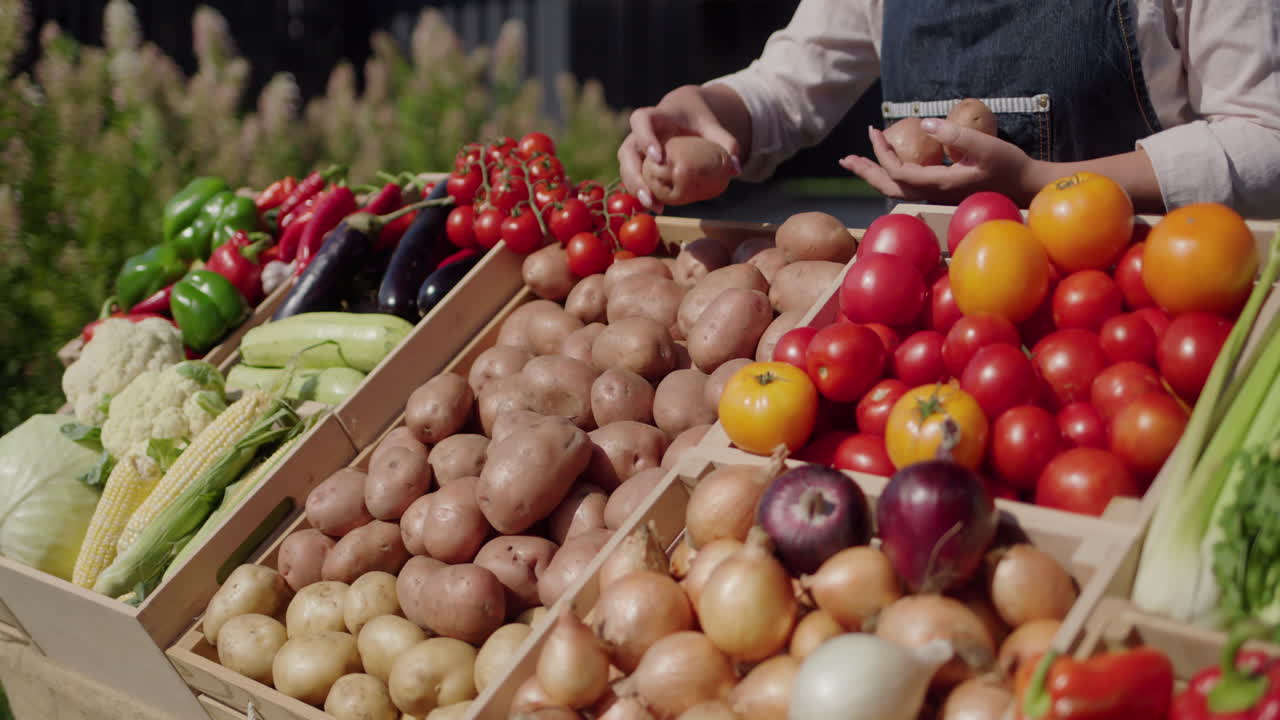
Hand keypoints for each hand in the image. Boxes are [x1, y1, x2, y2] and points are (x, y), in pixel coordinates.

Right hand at [619, 85, 741, 211]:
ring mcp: (635, 148)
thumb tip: (736, 169)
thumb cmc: (698, 120)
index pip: (641, 120)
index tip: (658, 158)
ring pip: (625, 168)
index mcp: (657, 117)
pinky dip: (641, 193)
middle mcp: (639, 132)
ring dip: (635, 189)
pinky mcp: (637, 162)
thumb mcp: (713, 127)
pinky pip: (632, 178)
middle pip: (626, 151)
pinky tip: (657, 207)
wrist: (684, 113)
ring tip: (654, 207)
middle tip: (649, 195)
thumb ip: (727, 143)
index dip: (645, 138)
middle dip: (634, 175)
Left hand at [840, 118, 1044, 204]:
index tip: (875, 131)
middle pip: (889, 187)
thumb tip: (924, 124)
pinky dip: (892, 175)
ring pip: (897, 189)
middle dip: (866, 171)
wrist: (1026, 187)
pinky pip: (909, 186)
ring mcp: (937, 195)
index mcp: (938, 184)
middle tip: (845, 159)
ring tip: (859, 163)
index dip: (882, 152)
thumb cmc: (1009, 165)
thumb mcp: (985, 145)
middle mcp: (933, 194)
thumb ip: (955, 133)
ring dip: (876, 175)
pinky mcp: (943, 192)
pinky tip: (891, 165)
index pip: (897, 172)